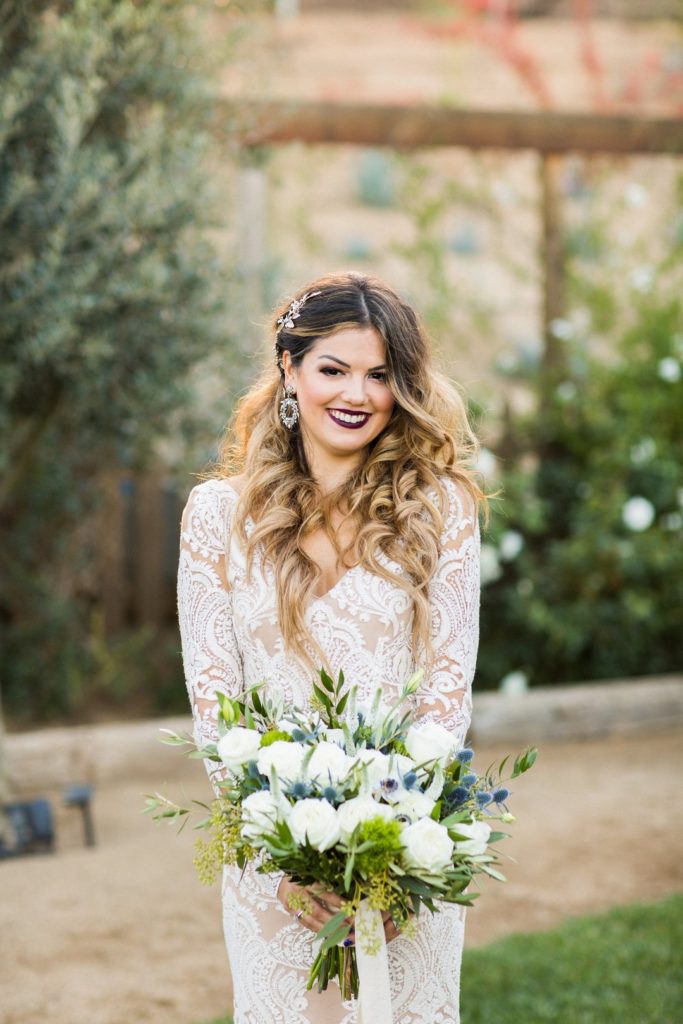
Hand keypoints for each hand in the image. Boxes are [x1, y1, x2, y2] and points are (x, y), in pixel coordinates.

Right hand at [276, 877, 401, 943]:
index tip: (352, 908)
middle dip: (334, 921)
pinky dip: (316, 929)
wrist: (278, 874)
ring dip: (327, 929)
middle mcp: (298, 893)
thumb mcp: (314, 870)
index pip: (325, 893)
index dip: (339, 902)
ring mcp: (291, 904)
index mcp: (305, 879)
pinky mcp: (289, 911)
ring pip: (310, 921)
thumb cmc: (300, 870)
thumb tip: (347, 887)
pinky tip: (327, 934)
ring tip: (341, 934)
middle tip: (349, 926)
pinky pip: (304, 923)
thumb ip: (327, 878)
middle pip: (318, 910)